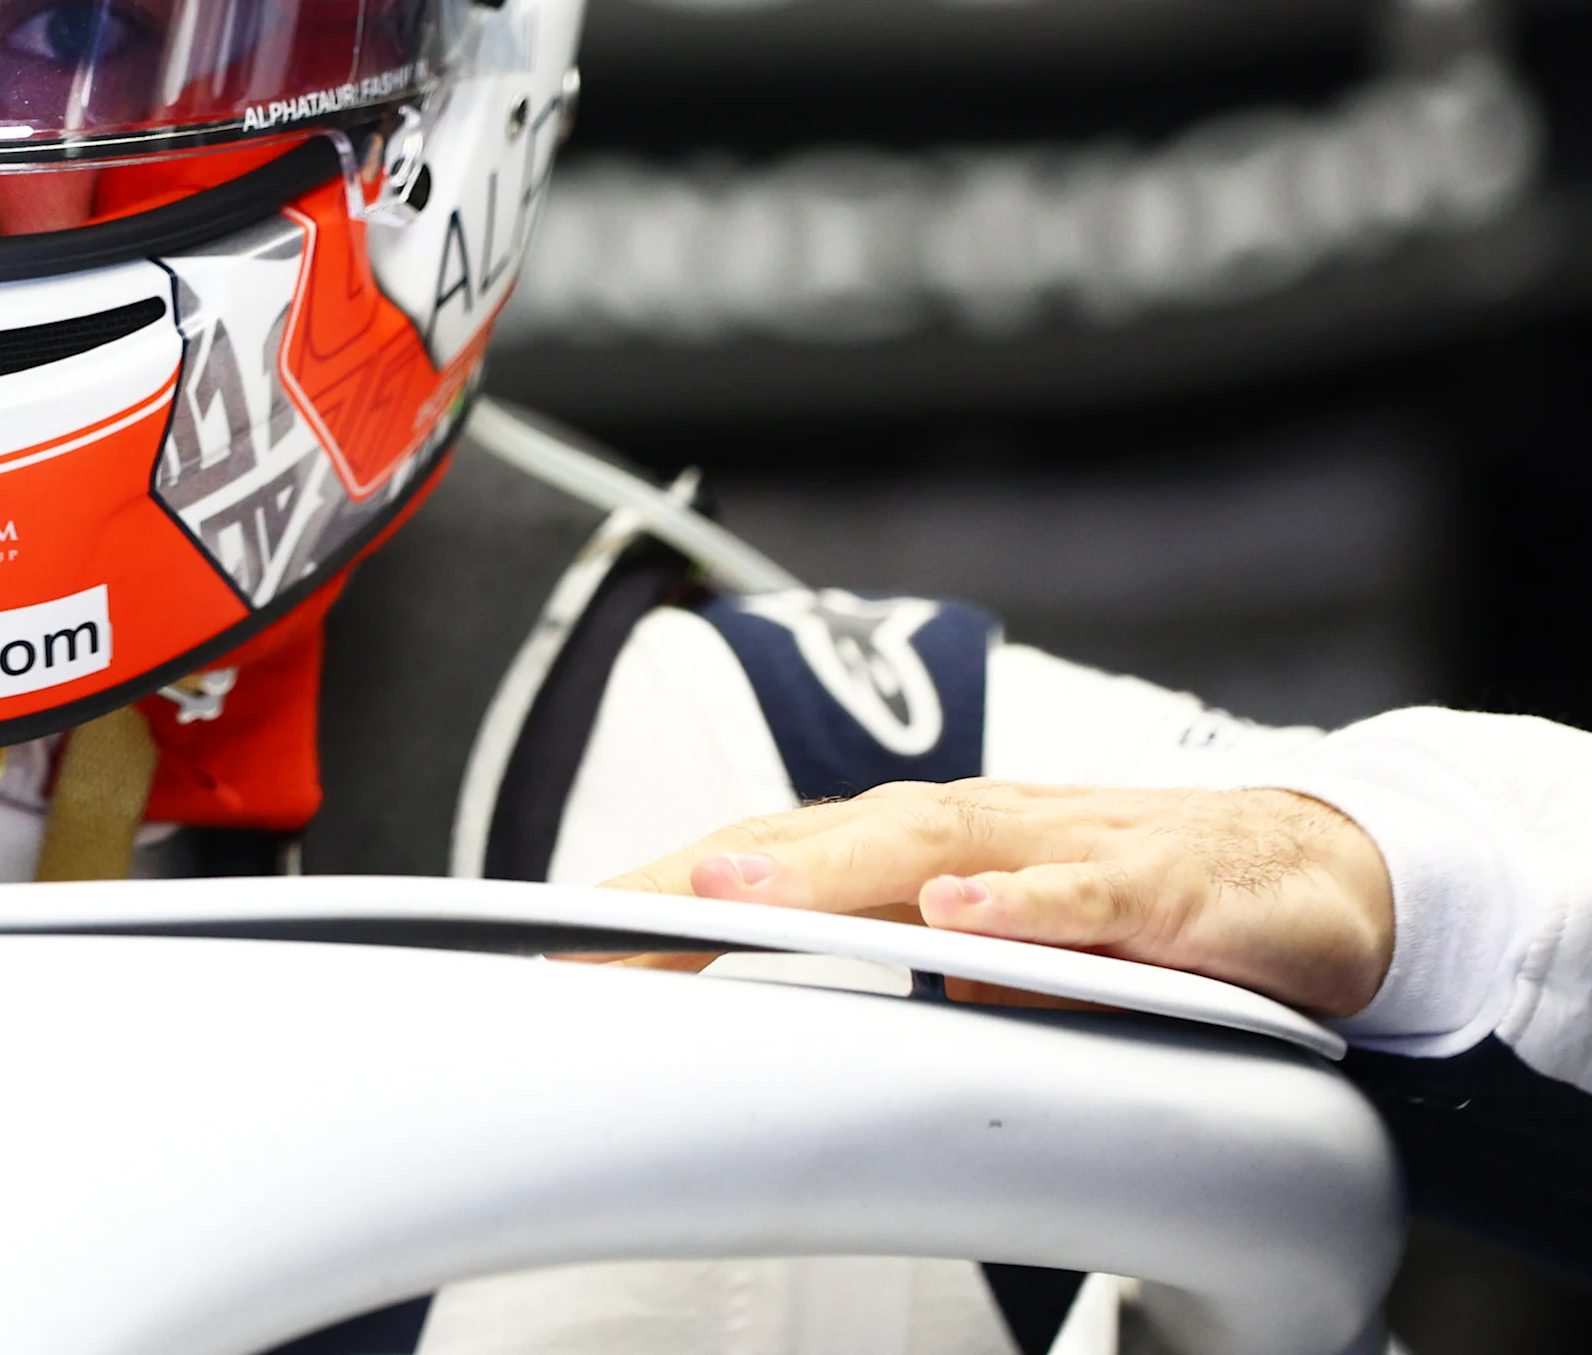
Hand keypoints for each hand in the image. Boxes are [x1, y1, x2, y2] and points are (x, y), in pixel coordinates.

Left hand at [600, 779, 1396, 1019]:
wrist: (1304, 876)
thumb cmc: (1123, 904)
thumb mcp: (993, 956)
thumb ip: (903, 981)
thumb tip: (810, 1033)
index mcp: (911, 853)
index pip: (766, 863)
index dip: (662, 894)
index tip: (562, 935)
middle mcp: (965, 834)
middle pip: (814, 844)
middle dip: (703, 879)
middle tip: (603, 915)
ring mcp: (1057, 849)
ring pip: (925, 846)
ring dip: (826, 866)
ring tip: (737, 894)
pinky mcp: (1155, 884)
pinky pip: (1078, 892)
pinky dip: (1016, 902)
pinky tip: (959, 918)